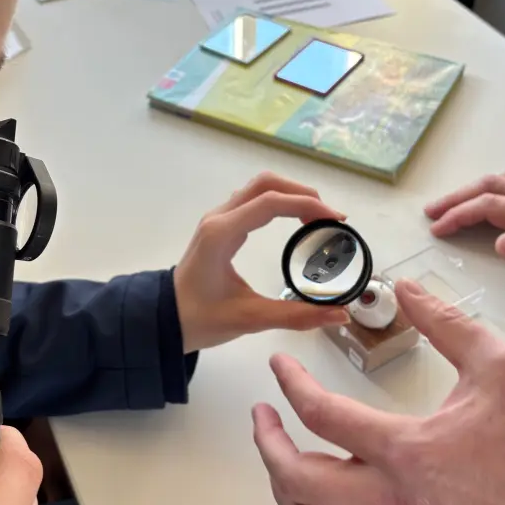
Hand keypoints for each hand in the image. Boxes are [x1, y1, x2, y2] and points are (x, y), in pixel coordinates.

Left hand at [175, 172, 351, 351]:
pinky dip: (278, 202)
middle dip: (302, 193)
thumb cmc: (200, 319)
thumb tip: (340, 315)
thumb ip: (297, 316)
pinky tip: (295, 222)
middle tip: (330, 218)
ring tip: (317, 218)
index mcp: (221, 234)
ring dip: (290, 194)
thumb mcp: (250, 319)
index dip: (307, 205)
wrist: (163, 320)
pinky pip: (252, 200)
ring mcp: (217, 219)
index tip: (336, 220)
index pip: (270, 203)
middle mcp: (218, 218)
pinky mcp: (220, 227)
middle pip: (265, 184)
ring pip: (258, 188)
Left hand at [253, 282, 504, 504]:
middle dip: (268, 444)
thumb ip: (446, 322)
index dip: (290, 383)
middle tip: (264, 416)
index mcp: (406, 450)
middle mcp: (393, 499)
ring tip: (281, 457)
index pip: (321, 414)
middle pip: (298, 482)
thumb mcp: (499, 364)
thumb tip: (406, 290)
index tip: (279, 366)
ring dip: (285, 491)